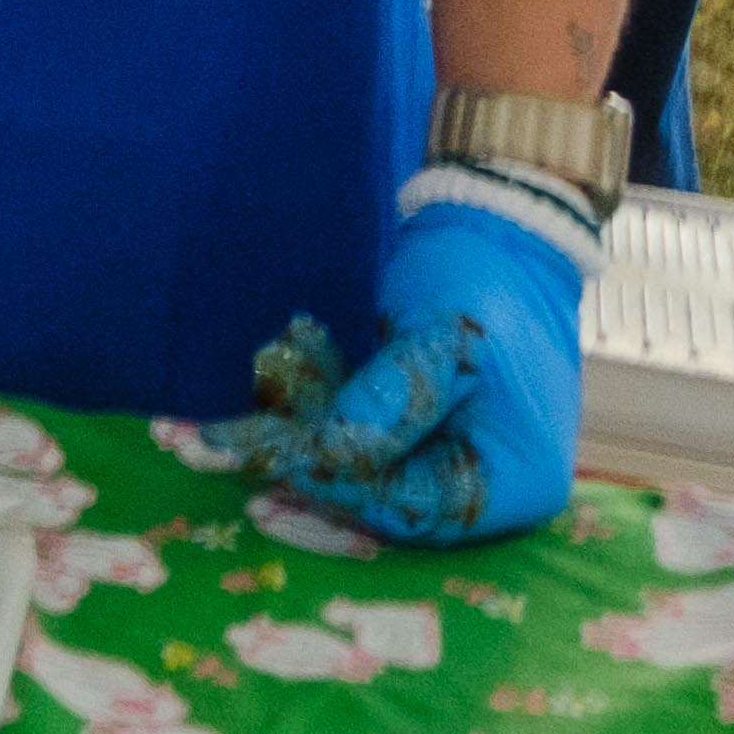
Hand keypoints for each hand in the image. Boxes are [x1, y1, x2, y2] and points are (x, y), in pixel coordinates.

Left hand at [213, 194, 588, 544]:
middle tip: (217, 452)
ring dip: (297, 438)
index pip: (416, 509)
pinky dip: (315, 415)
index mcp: (516, 481)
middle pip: (383, 500)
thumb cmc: (483, 279)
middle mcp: (488, 490)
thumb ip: (388, 403)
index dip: (344, 487)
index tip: (279, 461)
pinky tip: (267, 388)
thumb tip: (329, 458)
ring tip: (219, 425)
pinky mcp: (417, 430)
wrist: (498, 225)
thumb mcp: (440, 338)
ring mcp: (451, 459)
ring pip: (360, 468)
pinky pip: (359, 437)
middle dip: (303, 469)